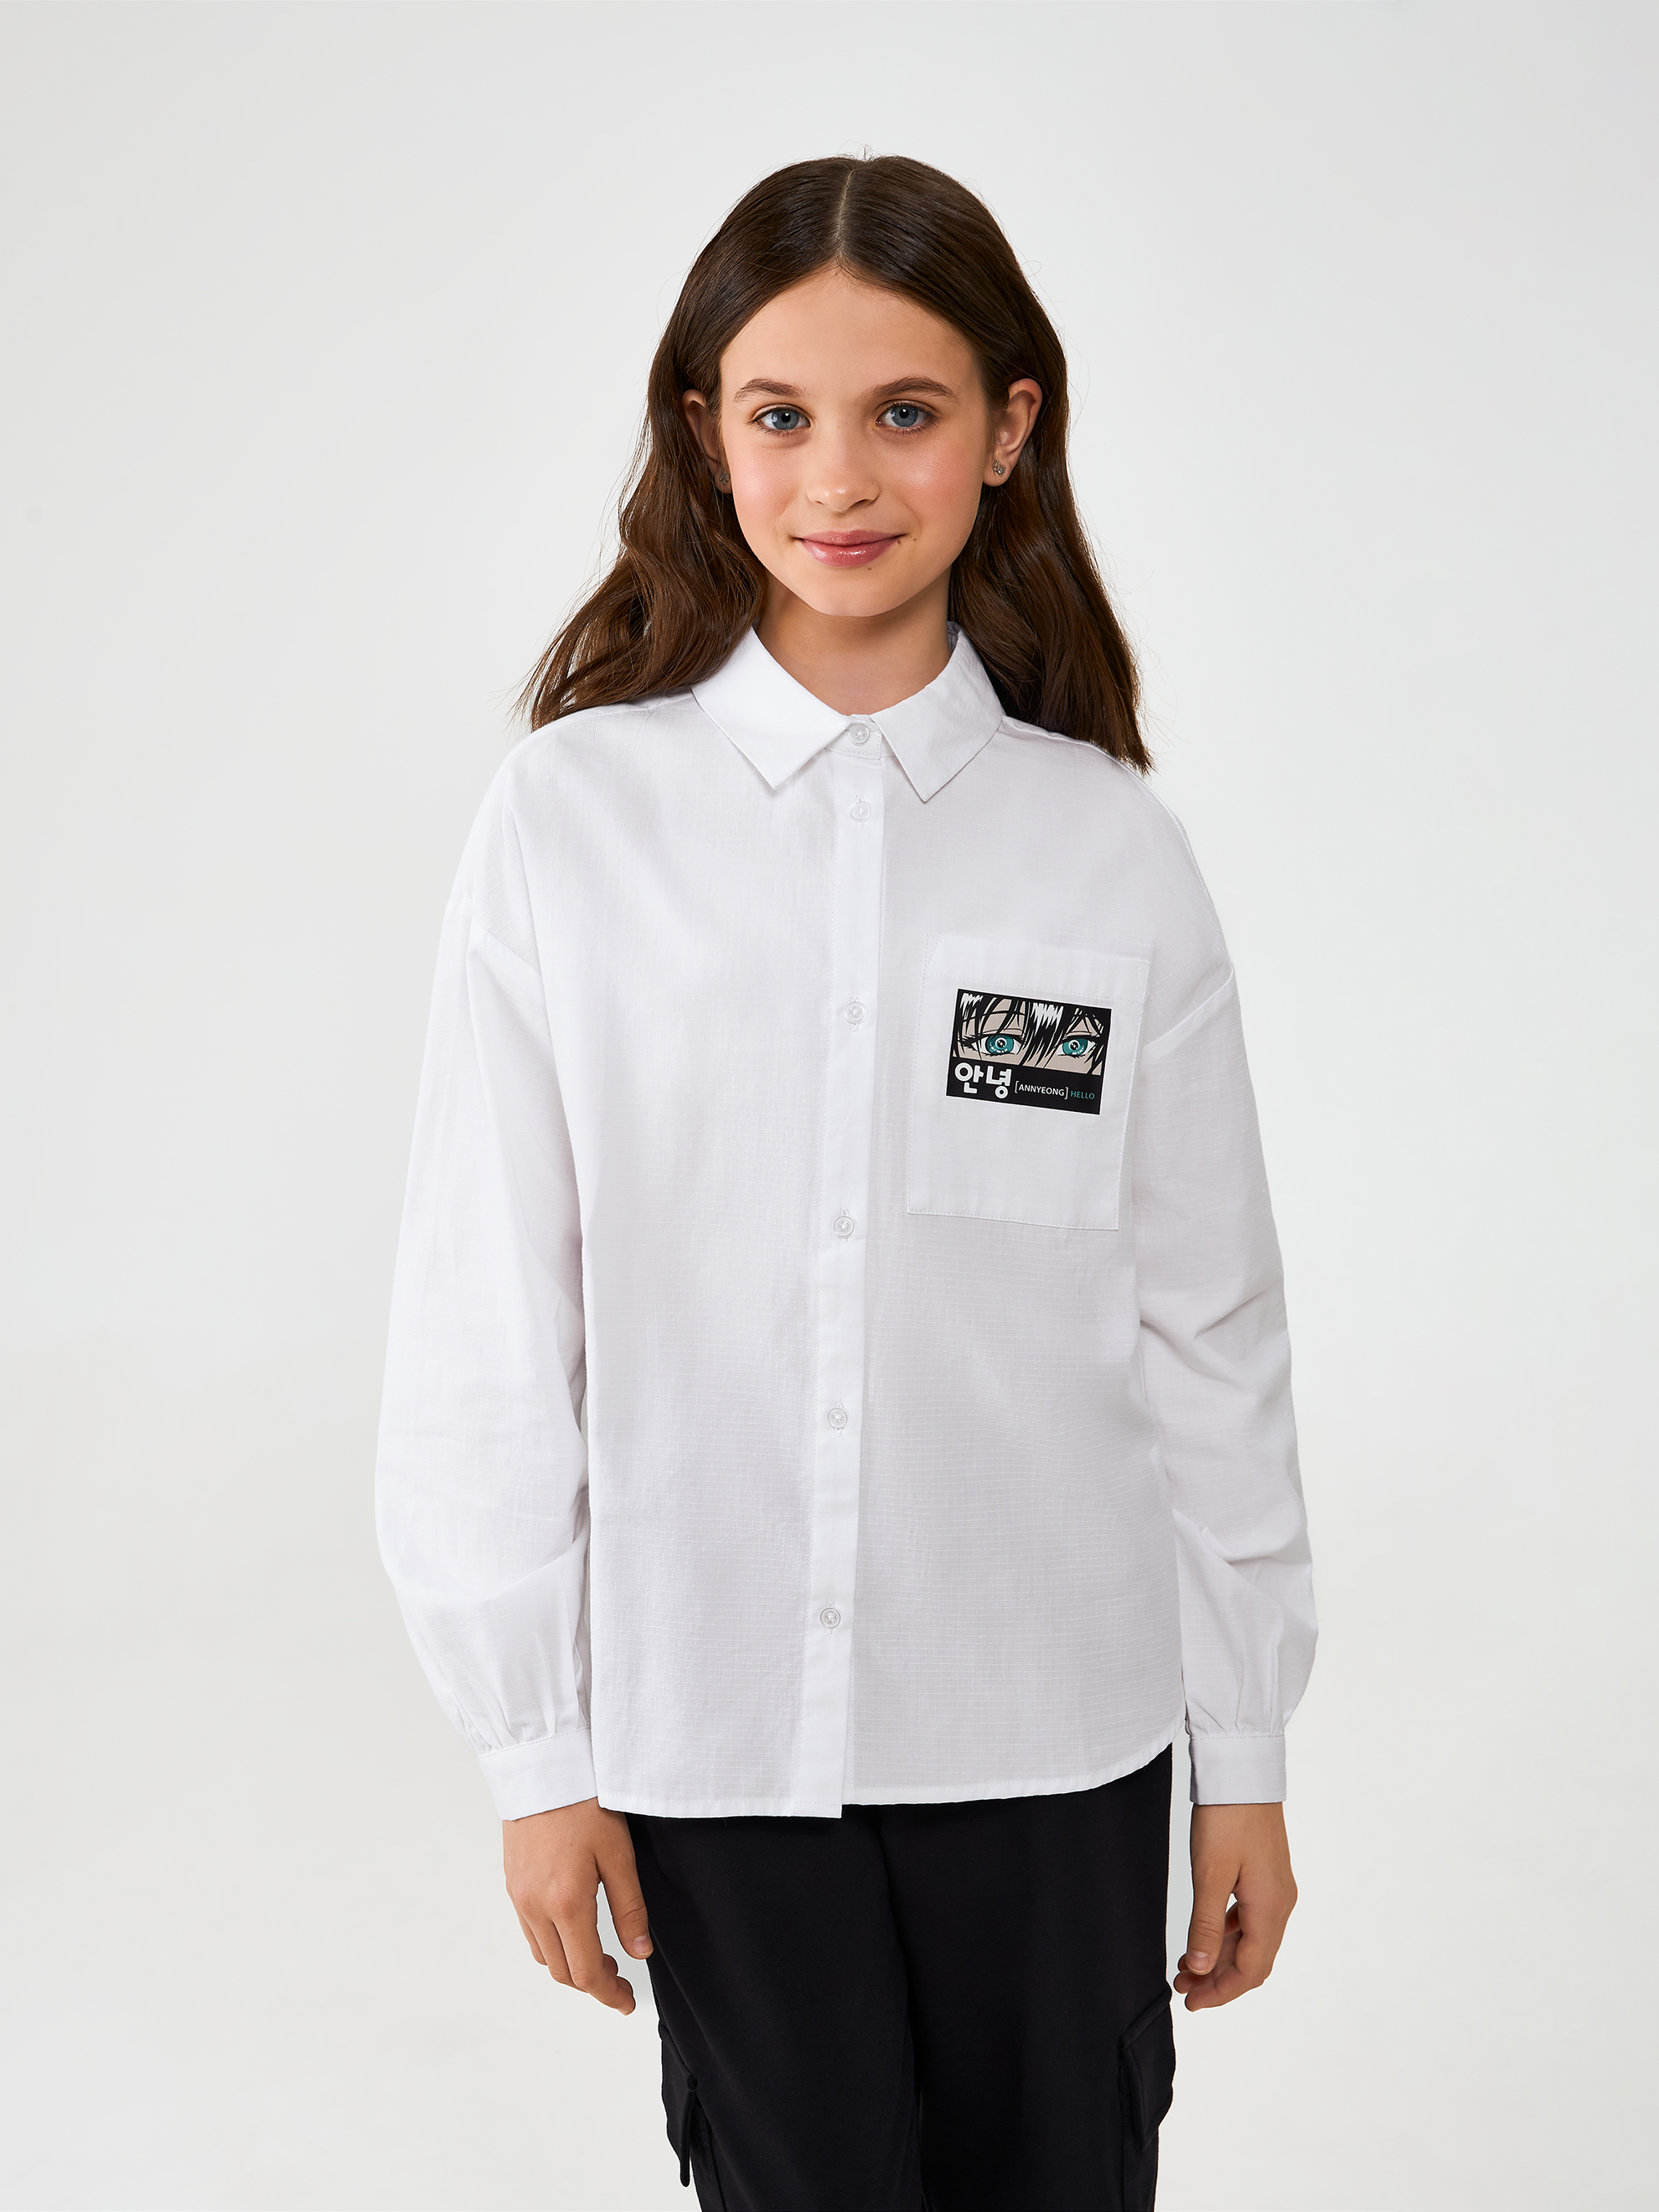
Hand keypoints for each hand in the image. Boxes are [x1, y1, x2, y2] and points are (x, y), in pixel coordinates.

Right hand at [503, 1797, 652, 2014]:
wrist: (544, 1766)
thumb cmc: (585, 1803)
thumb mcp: (619, 1855)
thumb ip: (630, 1908)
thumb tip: (640, 1953)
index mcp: (565, 1903)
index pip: (586, 1972)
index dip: (609, 1994)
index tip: (627, 2002)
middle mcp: (535, 1907)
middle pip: (562, 1971)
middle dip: (592, 1983)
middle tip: (621, 1978)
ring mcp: (519, 1897)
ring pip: (543, 1955)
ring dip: (571, 1965)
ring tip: (601, 1955)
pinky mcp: (512, 1884)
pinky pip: (530, 1932)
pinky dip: (552, 1944)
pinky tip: (573, 1930)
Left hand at [1175, 1801, 1296, 2010]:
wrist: (1241, 1771)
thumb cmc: (1226, 1818)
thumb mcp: (1209, 1873)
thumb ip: (1204, 1925)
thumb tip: (1200, 1969)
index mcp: (1271, 1908)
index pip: (1250, 1970)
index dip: (1221, 1992)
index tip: (1191, 2002)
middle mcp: (1280, 1903)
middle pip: (1253, 1961)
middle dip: (1218, 1980)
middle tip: (1182, 1988)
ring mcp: (1274, 1890)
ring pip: (1250, 1941)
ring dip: (1219, 1958)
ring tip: (1184, 1967)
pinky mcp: (1264, 1877)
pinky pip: (1248, 1920)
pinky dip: (1225, 1935)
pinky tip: (1202, 1938)